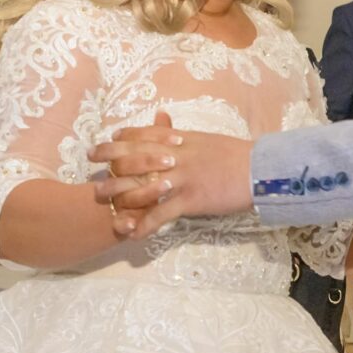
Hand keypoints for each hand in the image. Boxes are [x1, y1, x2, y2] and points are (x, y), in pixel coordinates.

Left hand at [88, 113, 255, 239]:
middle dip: (108, 164)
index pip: (139, 135)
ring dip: (119, 197)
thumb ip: (177, 132)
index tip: (104, 146)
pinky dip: (144, 225)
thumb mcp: (203, 137)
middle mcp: (173, 155)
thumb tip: (160, 118)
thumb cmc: (234, 154)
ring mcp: (180, 178)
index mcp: (177, 139)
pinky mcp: (190, 199)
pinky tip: (131, 234)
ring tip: (105, 205)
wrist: (260, 169)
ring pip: (140, 186)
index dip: (117, 140)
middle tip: (93, 173)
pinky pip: (161, 214)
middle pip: (131, 157)